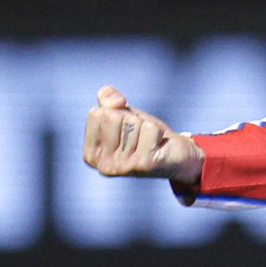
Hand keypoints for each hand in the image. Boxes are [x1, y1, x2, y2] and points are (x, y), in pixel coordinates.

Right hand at [82, 86, 204, 183]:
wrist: (175, 155)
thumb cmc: (144, 134)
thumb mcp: (122, 113)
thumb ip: (108, 100)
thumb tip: (116, 102)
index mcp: (90, 154)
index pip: (96, 114)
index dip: (116, 112)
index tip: (125, 127)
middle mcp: (103, 165)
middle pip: (112, 116)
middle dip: (130, 118)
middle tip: (140, 134)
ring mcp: (123, 167)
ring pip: (131, 122)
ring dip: (145, 125)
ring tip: (150, 140)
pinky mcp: (144, 164)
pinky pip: (149, 128)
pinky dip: (158, 131)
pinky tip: (159, 144)